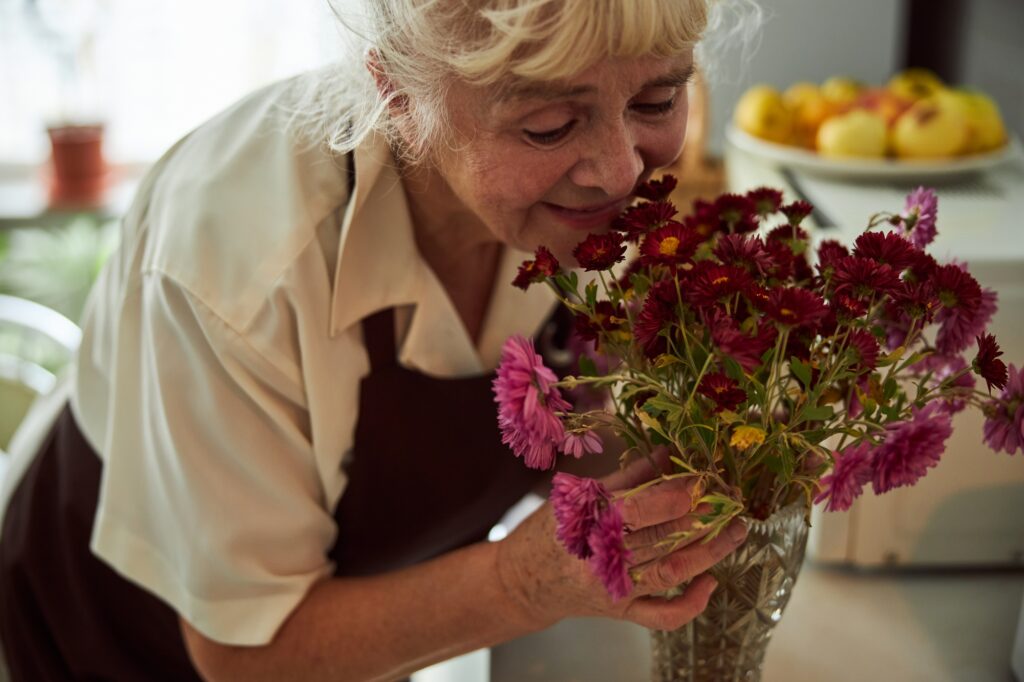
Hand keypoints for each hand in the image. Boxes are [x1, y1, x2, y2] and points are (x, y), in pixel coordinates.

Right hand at [495, 448, 747, 630]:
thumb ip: (627, 478)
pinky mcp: (622, 611)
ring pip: (671, 572)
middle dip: (703, 517)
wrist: (523, 580)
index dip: (677, 494)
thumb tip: (668, 452)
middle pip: (663, 538)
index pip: (641, 509)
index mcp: (588, 523)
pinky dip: (690, 604)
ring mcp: (614, 589)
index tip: (705, 478)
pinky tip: (711, 582)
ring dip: (710, 552)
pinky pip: (662, 615)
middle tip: (731, 498)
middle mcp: (602, 559)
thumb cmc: (550, 530)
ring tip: (737, 530)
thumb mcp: (578, 495)